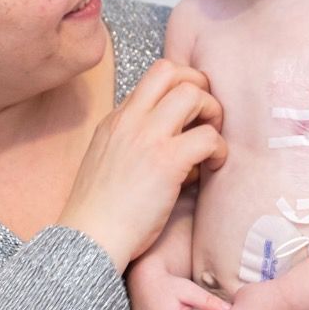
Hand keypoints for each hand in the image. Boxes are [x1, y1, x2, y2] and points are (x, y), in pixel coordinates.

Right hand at [60, 60, 226, 270]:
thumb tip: (176, 141)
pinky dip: (219, 149)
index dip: (180, 85)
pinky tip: (214, 165)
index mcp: (115, 119)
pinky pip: (208, 136)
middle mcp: (130, 120)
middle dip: (199, 86)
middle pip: (172, 71)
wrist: (89, 238)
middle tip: (207, 116)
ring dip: (212, 112)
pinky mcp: (167, 161)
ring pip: (193, 94)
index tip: (190, 111)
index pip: (154, 77)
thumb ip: (134, 142)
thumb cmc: (100, 212)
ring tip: (212, 139)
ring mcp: (148, 137)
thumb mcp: (108, 160)